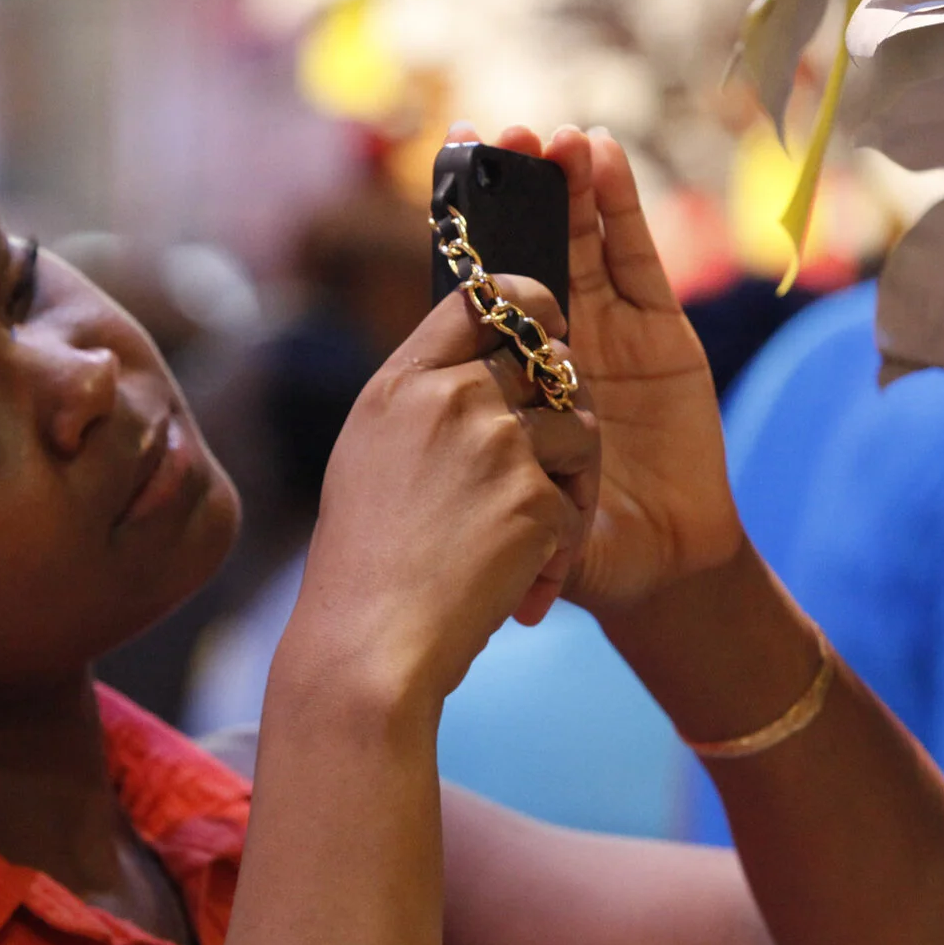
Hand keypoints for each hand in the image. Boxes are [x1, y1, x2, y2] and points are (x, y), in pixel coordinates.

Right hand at [284, 277, 600, 706]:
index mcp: (402, 383)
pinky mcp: (535, 497)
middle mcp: (451, 398)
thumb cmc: (365, 563)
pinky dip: (557, 547)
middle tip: (541, 462)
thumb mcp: (370, 456)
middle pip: (547, 363)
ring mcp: (497, 444)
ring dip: (567, 483)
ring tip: (521, 537)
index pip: (480, 301)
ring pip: (578, 431)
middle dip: (558, 409)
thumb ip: (420, 403)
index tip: (547, 321)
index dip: (527, 304)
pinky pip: (576, 505)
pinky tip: (515, 579)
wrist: (370, 643)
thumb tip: (474, 370)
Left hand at [469, 125, 741, 612]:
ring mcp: (609, 331)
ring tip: (555, 136)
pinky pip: (637, 257)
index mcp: (507, 371)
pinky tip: (603, 155)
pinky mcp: (663, 330)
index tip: (451, 160)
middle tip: (504, 133)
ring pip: (583, 240)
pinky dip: (621, 204)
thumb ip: (488, 491)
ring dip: (569, 183)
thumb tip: (417, 483)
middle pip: (532, 246)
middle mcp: (554, 342)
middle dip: (520, 188)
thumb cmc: (584, 549)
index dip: (470, 226)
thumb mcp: (521, 514)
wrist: (662, 567)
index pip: (482, 285)